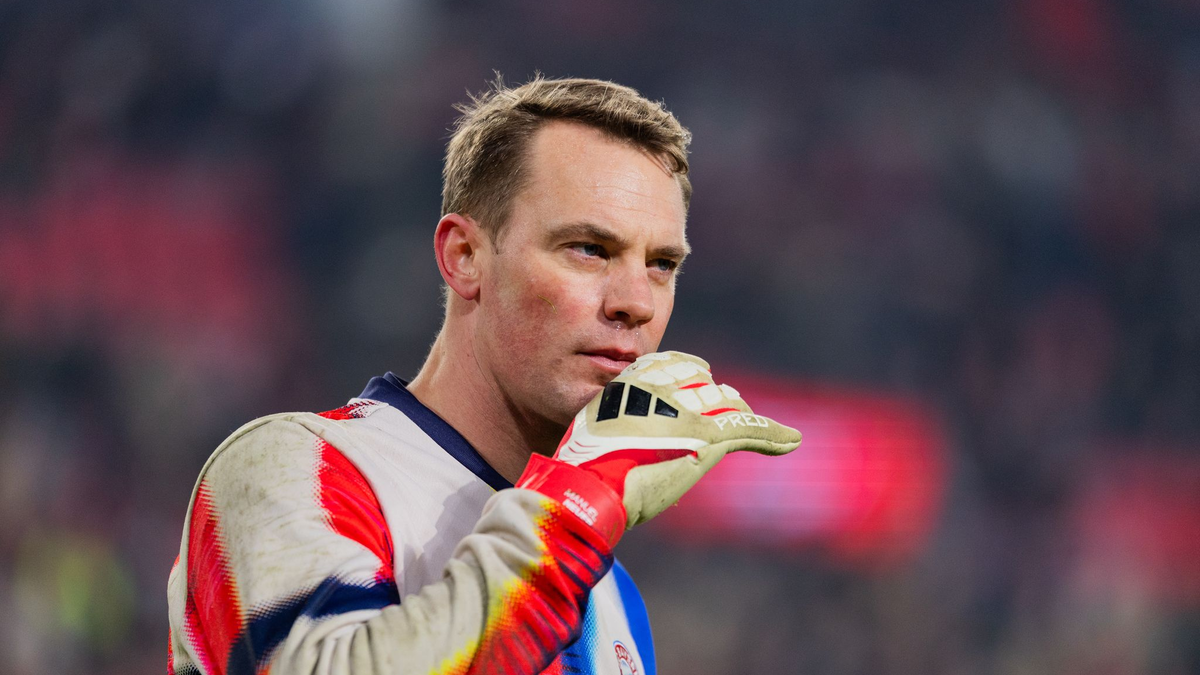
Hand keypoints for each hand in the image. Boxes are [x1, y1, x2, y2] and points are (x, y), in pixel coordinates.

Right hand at [517, 351, 801, 546]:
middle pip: (704, 384)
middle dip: (715, 397)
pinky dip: (773, 435)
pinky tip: (792, 440)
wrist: (587, 488)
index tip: (696, 380)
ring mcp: (688, 411)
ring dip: (737, 414)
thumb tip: (625, 430)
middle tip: (725, 404)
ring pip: (725, 405)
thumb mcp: (596, 427)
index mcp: (633, 378)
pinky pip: (747, 430)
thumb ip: (620, 418)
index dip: (688, 374)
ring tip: (750, 419)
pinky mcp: (707, 438)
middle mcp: (663, 387)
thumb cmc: (584, 467)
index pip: (675, 363)